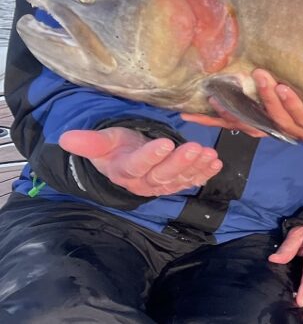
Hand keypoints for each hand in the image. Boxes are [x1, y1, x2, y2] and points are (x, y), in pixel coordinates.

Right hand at [59, 127, 221, 196]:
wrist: (124, 162)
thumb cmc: (116, 148)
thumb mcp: (103, 143)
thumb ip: (90, 142)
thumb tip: (65, 138)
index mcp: (124, 171)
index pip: (137, 165)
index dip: (151, 156)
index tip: (165, 143)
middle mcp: (144, 182)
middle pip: (163, 174)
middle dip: (180, 162)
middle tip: (195, 148)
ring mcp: (162, 185)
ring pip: (180, 179)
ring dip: (197, 167)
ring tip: (210, 154)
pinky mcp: (176, 183)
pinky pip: (191, 180)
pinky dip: (205, 173)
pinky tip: (216, 163)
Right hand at [181, 69, 302, 145]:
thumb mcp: (288, 91)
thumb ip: (265, 85)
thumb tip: (243, 62)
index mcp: (272, 125)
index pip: (236, 125)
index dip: (213, 121)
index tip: (188, 113)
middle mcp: (283, 132)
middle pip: (252, 126)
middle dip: (234, 111)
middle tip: (218, 92)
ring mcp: (302, 132)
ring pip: (279, 119)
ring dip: (268, 97)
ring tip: (260, 75)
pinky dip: (293, 103)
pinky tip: (285, 88)